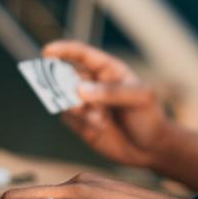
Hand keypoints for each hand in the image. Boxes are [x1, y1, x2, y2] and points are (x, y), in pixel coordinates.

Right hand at [43, 40, 170, 167]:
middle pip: (66, 75)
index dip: (64, 50)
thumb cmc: (149, 116)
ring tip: (98, 118)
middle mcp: (93, 84)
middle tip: (75, 96)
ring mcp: (85, 103)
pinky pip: (68, 117)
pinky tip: (99, 127)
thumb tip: (80, 89)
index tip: (47, 52)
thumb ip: (112, 91)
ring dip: (75, 106)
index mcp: (108, 70)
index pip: (82, 54)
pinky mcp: (80, 123)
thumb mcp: (140, 98)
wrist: (150, 148)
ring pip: (64, 97)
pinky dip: (78, 121)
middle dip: (63, 83)